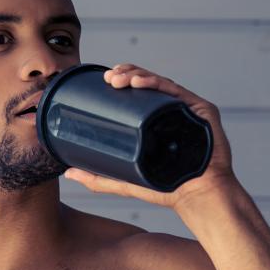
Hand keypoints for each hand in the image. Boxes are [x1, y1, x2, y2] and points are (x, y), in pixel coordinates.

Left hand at [63, 63, 236, 210]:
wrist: (196, 196)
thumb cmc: (164, 189)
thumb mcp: (124, 181)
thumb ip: (97, 178)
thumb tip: (68, 173)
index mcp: (156, 119)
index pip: (137, 92)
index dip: (122, 80)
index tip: (104, 81)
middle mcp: (171, 110)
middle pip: (147, 82)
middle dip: (126, 74)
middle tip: (108, 78)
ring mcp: (187, 108)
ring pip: (160, 83)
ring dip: (137, 75)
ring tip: (118, 78)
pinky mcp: (201, 110)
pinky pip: (176, 91)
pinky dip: (157, 84)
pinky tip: (139, 83)